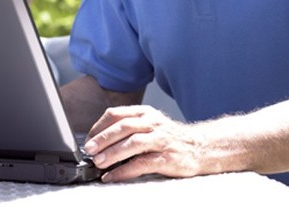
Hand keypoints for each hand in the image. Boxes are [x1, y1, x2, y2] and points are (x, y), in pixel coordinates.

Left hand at [83, 105, 204, 181]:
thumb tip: (100, 139)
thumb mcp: (149, 124)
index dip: (99, 126)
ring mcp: (161, 139)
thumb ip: (129, 127)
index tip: (88, 139)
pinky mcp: (167, 158)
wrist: (199, 147)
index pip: (117, 114)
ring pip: (132, 143)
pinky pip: (142, 163)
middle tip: (89, 150)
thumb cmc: (169, 137)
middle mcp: (152, 122)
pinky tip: (113, 176)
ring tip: (98, 162)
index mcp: (145, 113)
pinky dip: (124, 170)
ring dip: (112, 153)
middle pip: (123, 126)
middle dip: (103, 139)